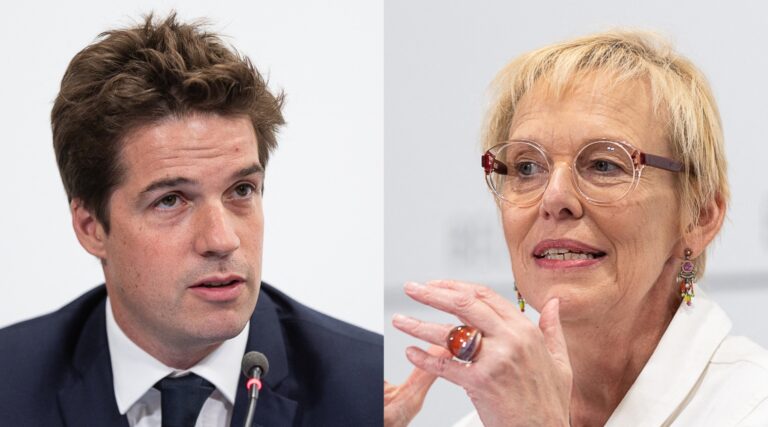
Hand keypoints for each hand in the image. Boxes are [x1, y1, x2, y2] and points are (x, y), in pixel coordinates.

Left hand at [392, 280, 571, 426]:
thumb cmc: (549, 402)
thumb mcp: (560, 361)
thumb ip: (552, 329)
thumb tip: (554, 303)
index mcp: (525, 330)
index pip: (485, 296)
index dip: (456, 287)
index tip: (436, 284)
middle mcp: (510, 340)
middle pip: (463, 305)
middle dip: (432, 294)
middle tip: (411, 288)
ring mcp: (494, 360)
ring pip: (449, 334)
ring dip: (419, 325)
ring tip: (400, 320)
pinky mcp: (480, 383)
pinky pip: (445, 366)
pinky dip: (424, 359)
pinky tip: (411, 353)